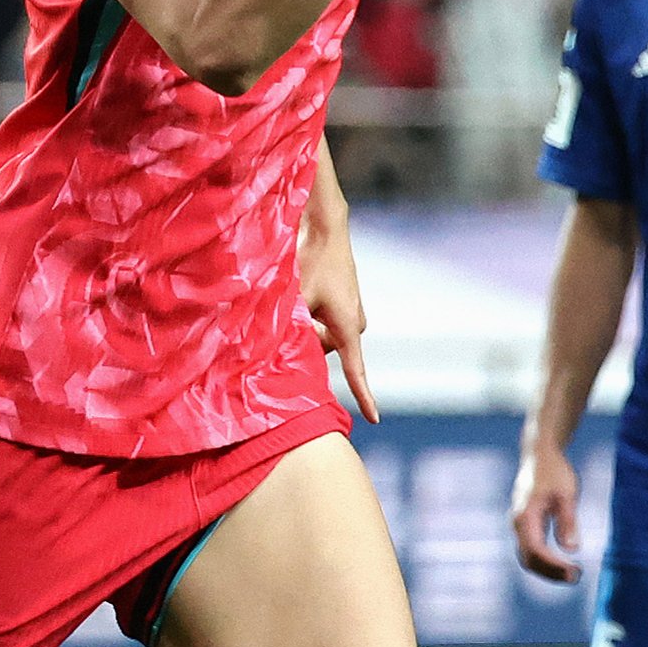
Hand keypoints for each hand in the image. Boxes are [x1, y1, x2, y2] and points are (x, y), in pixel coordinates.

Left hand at [299, 208, 377, 424]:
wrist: (326, 228)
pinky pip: (326, 324)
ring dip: (307, 330)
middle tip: (286, 328)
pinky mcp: (345, 303)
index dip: (364, 396)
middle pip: (325, 352)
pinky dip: (312, 319)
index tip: (374, 418)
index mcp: (347, 326)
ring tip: (293, 304)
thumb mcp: (296, 296)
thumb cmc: (312, 260)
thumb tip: (273, 350)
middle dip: (306, 346)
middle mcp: (354, 323)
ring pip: (323, 337)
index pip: (356, 370)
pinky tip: (301, 299)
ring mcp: (352, 312)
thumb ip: (289, 326)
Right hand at [510, 443, 582, 582]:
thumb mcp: (566, 494)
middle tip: (576, 577)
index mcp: (525, 516)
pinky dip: (544, 560)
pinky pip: (530, 549)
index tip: (575, 571)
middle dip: (551, 572)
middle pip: (529, 559)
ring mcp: (519, 524)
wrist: (539, 454)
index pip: (536, 551)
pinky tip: (562, 563)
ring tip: (572, 574)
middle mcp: (517, 523)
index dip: (554, 566)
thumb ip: (567, 521)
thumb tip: (572, 549)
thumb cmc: (554, 472)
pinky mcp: (525, 524)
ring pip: (528, 556)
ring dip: (548, 569)